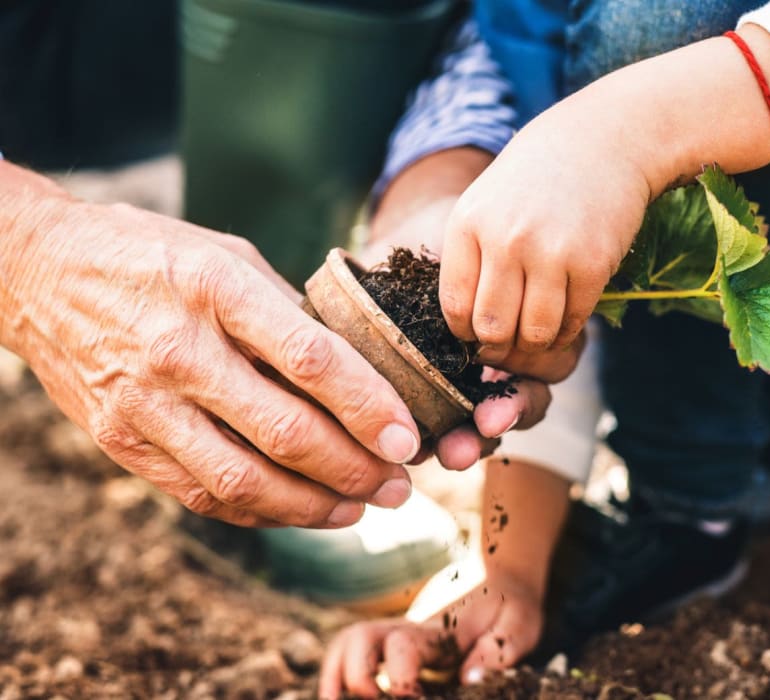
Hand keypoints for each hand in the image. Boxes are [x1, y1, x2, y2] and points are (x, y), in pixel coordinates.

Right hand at [0, 164, 422, 526]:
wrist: (38, 270)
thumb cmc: (152, 254)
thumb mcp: (227, 254)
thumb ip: (287, 311)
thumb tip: (358, 368)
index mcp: (217, 288)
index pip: (311, 359)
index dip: (369, 406)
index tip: (409, 438)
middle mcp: (179, 349)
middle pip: (286, 431)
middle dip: (356, 469)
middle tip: (399, 485)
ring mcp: (144, 402)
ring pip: (244, 479)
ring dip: (314, 506)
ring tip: (360, 507)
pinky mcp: (119, 440)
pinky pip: (201, 493)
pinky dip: (259, 511)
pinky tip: (301, 510)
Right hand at [320, 570, 543, 697]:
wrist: (502, 577)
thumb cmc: (512, 605)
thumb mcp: (520, 626)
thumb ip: (498, 650)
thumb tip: (468, 678)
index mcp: (439, 629)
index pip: (403, 645)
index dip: (400, 679)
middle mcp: (409, 629)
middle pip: (359, 638)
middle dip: (355, 675)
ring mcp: (395, 635)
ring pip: (347, 642)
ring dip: (334, 674)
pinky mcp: (393, 646)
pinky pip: (351, 653)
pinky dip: (337, 675)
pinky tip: (338, 696)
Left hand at [439, 84, 651, 362]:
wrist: (606, 140)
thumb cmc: (539, 178)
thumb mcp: (486, 202)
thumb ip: (471, 257)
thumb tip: (466, 328)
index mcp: (469, 223)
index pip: (455, 307)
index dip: (465, 332)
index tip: (478, 332)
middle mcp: (506, 239)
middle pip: (492, 328)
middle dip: (499, 346)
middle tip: (510, 343)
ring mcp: (551, 252)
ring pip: (534, 334)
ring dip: (536, 344)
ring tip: (538, 334)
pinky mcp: (592, 264)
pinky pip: (573, 322)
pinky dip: (568, 331)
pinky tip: (565, 319)